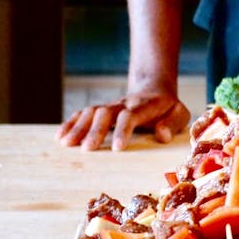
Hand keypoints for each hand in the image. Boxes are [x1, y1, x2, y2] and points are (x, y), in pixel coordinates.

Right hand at [57, 89, 189, 151]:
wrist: (154, 89)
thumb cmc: (168, 108)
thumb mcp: (179, 113)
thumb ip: (173, 123)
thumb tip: (162, 135)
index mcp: (145, 106)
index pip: (131, 116)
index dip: (123, 130)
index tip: (116, 148)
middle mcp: (124, 104)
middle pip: (106, 113)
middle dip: (95, 130)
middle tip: (86, 150)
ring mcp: (111, 106)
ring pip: (91, 112)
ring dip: (78, 127)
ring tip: (65, 144)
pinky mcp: (101, 110)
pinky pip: (83, 114)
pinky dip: (70, 123)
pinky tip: (59, 137)